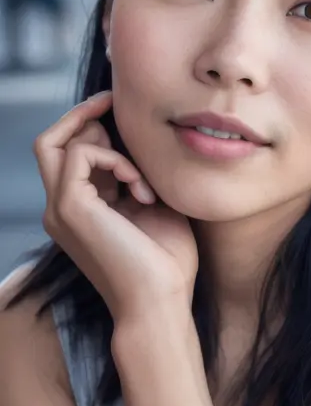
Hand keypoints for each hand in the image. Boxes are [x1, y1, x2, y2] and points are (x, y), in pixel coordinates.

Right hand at [33, 91, 198, 322]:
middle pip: (49, 143)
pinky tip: (141, 189)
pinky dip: (116, 160)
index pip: (69, 155)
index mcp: (80, 210)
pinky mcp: (69, 207)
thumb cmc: (166, 262)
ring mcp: (60, 209)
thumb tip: (139, 141)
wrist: (161, 303)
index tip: (120, 111)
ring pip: (53, 143)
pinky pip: (82, 154)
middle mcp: (61, 208)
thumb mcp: (152, 206)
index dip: (90, 127)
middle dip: (81, 115)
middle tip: (113, 103)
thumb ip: (136, 175)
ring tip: (142, 180)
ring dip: (107, 145)